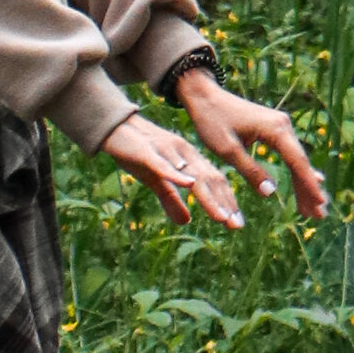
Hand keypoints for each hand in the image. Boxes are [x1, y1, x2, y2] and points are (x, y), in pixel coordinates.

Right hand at [99, 107, 244, 230]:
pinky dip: (178, 175)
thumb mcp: (155, 179)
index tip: (237, 224)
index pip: (214, 181)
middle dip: (224, 203)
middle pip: (210, 179)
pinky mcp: (148, 151)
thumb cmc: (138, 152)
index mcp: (189, 159)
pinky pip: (165, 164)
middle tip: (236, 225)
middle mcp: (184, 154)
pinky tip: (190, 184)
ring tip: (221, 216)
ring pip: (193, 174)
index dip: (227, 201)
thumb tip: (186, 222)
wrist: (115, 127)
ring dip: (208, 197)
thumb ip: (171, 199)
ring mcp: (168, 151)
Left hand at [174, 65, 329, 223]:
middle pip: (301, 163)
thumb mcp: (227, 150)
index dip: (309, 186)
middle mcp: (283, 125)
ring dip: (304, 184)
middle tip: (319, 215)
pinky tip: (306, 186)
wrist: (204, 96)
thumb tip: (272, 192)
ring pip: (296, 160)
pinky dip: (295, 172)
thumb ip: (250, 171)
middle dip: (310, 190)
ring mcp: (280, 126)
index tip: (319, 205)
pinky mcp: (274, 129)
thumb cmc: (212, 121)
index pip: (297, 162)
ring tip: (312, 210)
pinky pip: (289, 154)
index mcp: (275, 129)